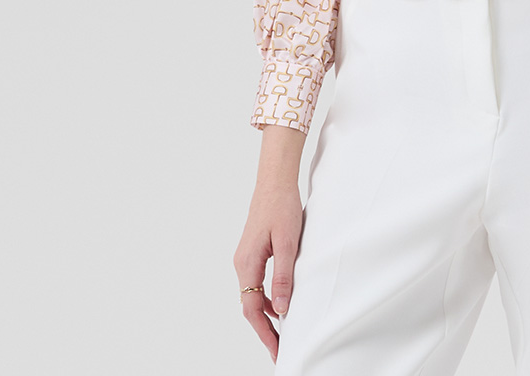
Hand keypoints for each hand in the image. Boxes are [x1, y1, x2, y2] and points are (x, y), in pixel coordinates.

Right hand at [234, 178, 302, 362]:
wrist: (275, 180)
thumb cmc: (281, 206)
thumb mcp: (288, 243)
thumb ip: (284, 277)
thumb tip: (281, 309)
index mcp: (247, 264)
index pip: (252, 309)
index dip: (264, 332)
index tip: (276, 349)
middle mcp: (241, 263)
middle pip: (250, 305)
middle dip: (264, 328)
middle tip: (280, 347)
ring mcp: (246, 257)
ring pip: (253, 294)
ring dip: (266, 314)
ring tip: (282, 330)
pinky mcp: (253, 251)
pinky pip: (257, 282)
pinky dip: (267, 297)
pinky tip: (280, 302)